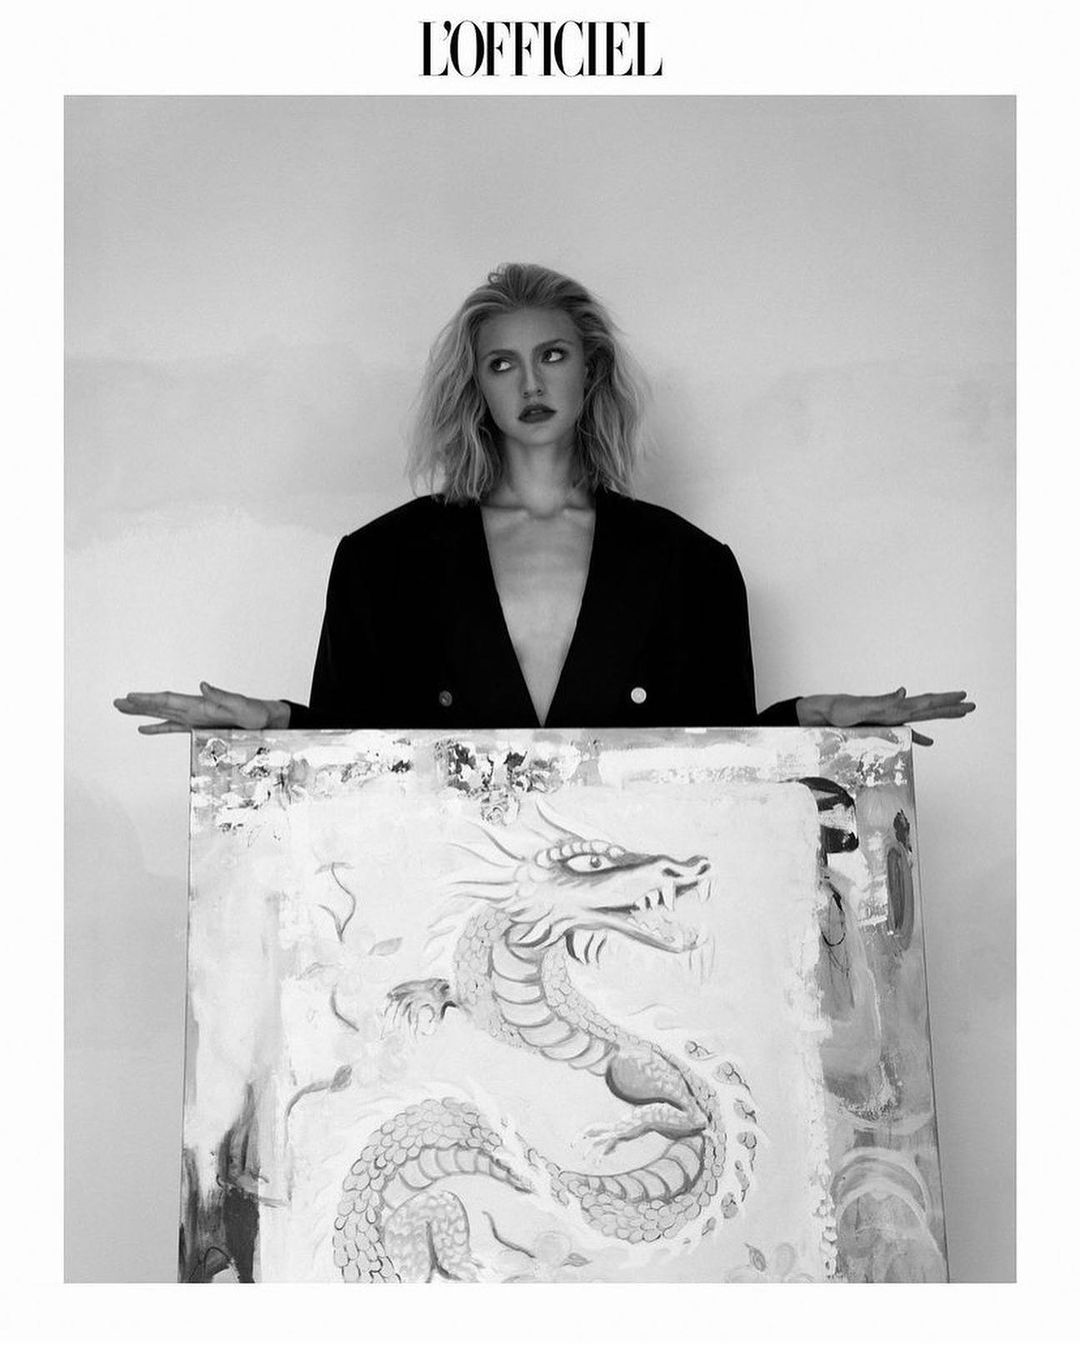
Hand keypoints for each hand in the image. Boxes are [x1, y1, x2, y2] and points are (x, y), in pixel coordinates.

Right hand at [113, 681, 290, 734]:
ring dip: (143, 713)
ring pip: (163, 715)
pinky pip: (173, 727)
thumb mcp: (240, 704)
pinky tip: (144, 729)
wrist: (266, 720)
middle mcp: (194, 709)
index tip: (130, 697)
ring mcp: (195, 718)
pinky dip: (158, 728)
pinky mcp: (199, 728)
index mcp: (200, 704)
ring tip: (123, 710)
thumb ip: (221, 695)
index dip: (149, 699)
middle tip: (116, 702)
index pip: (169, 700)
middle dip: (138, 704)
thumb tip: (202, 684)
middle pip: (160, 705)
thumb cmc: (255, 713)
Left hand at [796, 687, 974, 746]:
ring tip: (960, 713)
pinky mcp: (885, 726)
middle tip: (973, 704)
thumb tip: (904, 691)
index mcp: (895, 706)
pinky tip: (929, 742)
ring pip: (923, 718)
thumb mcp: (862, 707)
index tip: (964, 696)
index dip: (945, 701)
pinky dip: (920, 737)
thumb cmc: (842, 710)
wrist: (826, 712)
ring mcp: (892, 718)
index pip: (926, 702)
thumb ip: (884, 700)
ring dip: (941, 717)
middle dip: (951, 707)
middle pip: (930, 708)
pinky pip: (908, 733)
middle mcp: (897, 710)